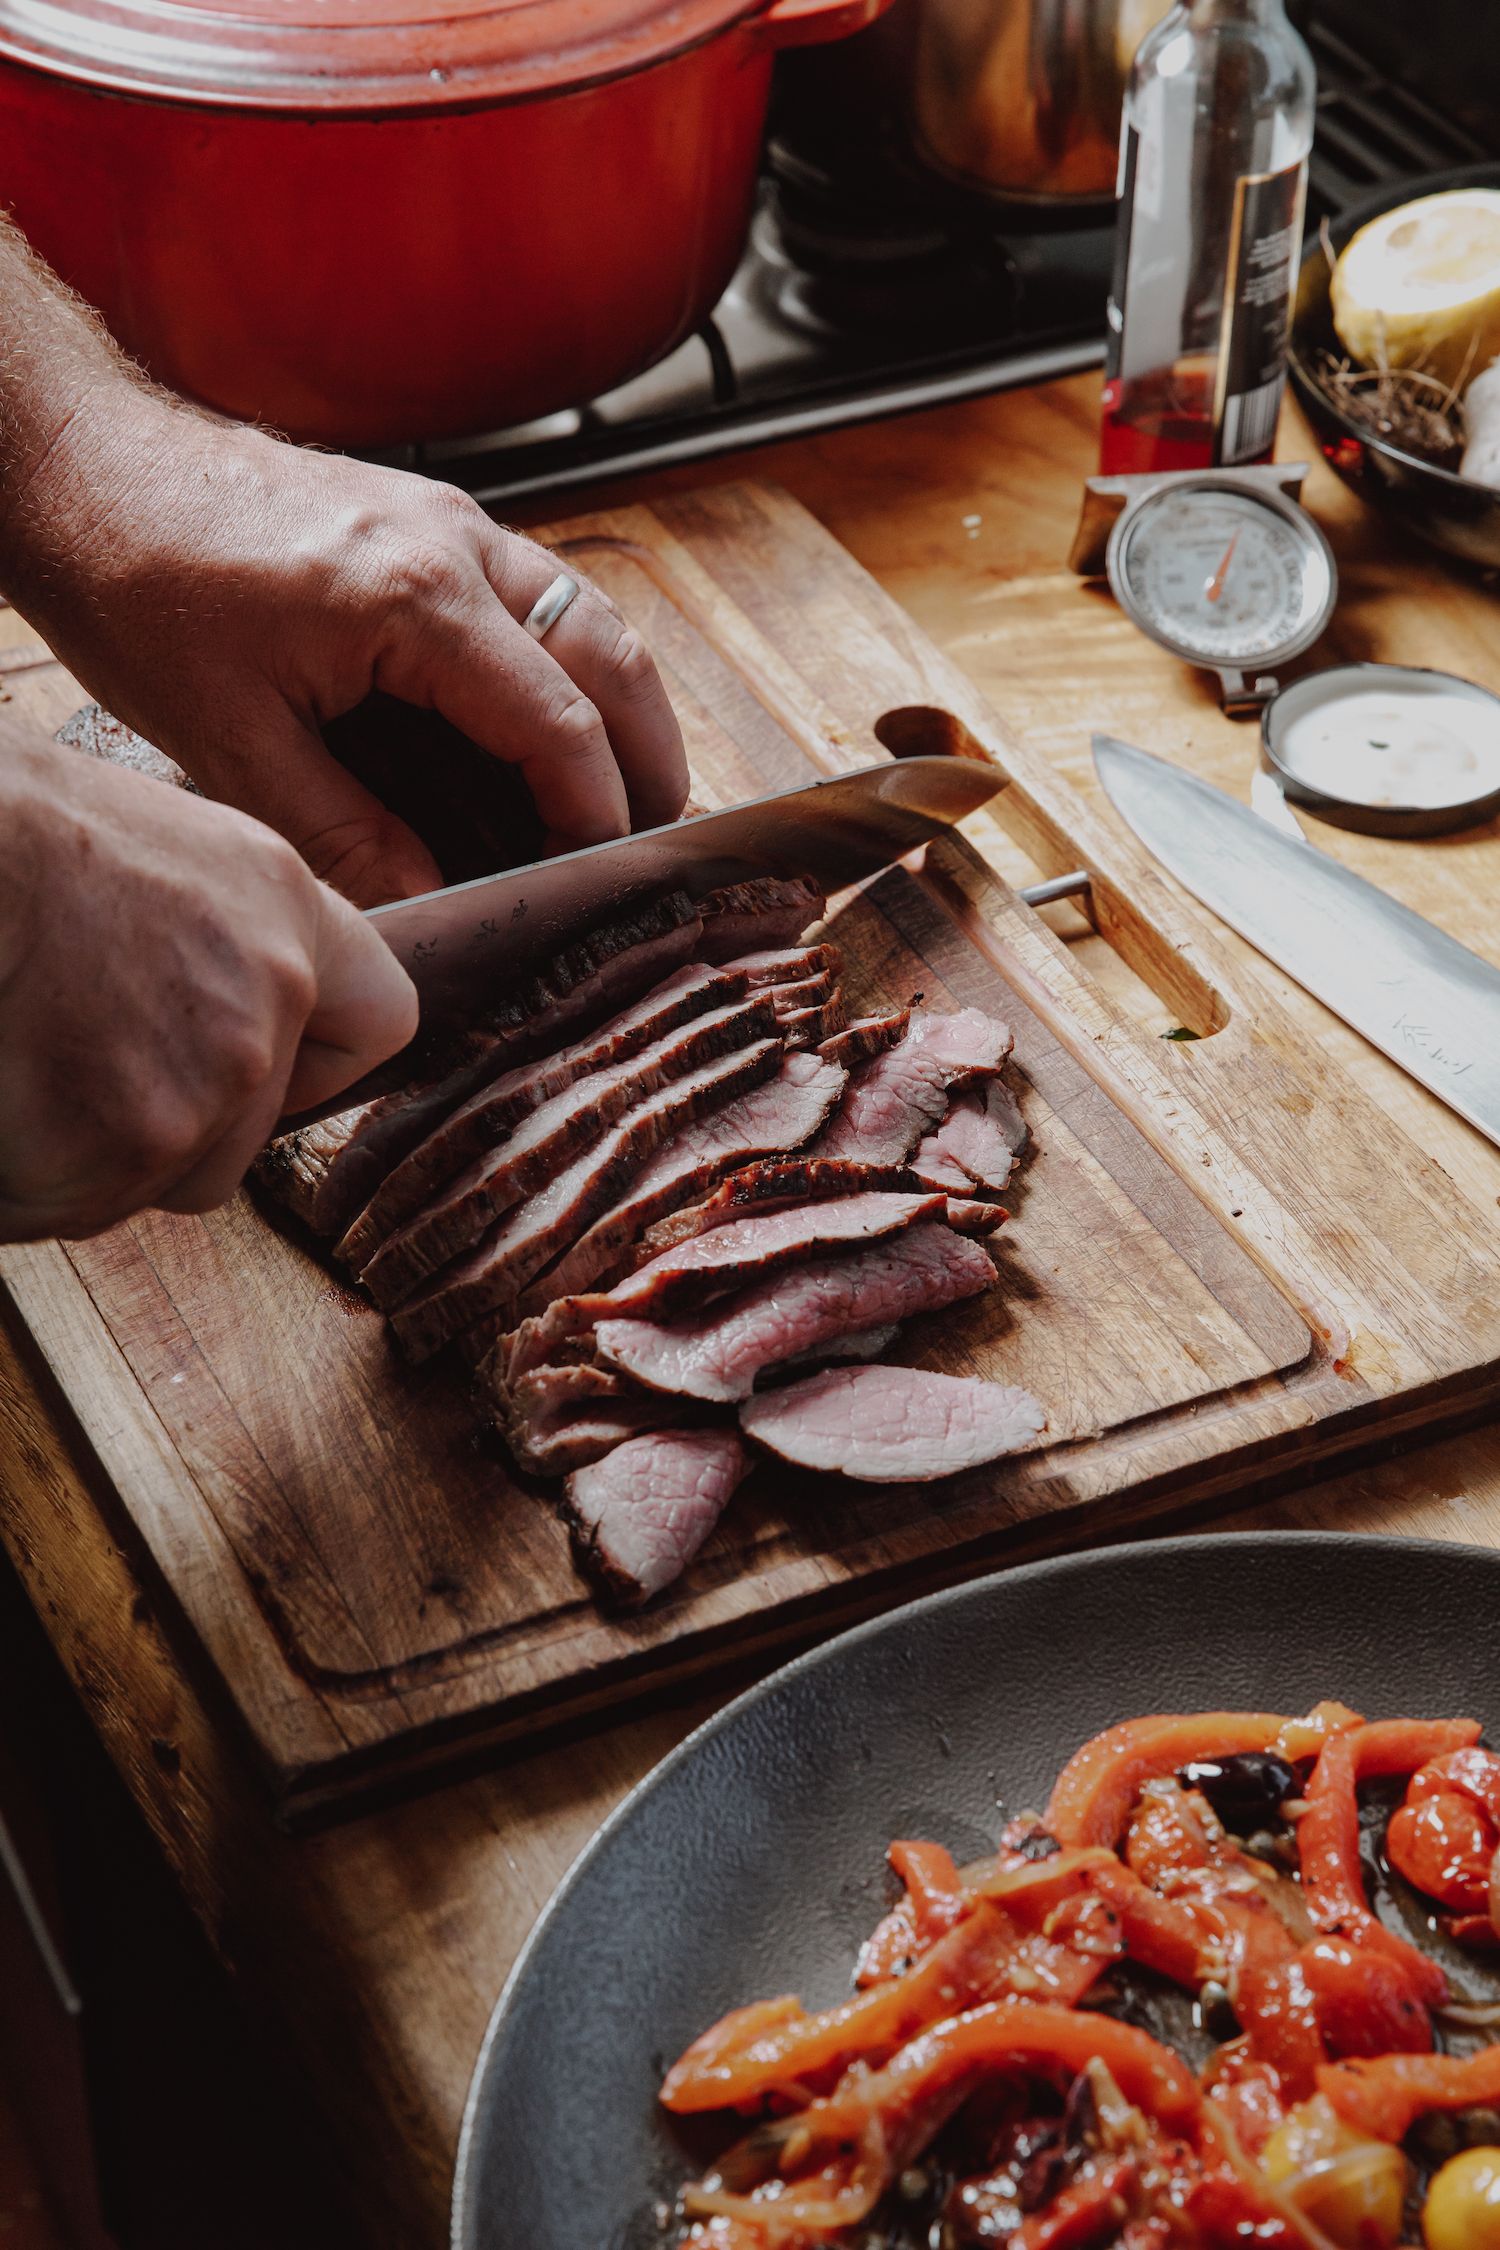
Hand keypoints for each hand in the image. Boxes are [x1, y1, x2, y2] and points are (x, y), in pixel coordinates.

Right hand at [0, 733, 417, 1240]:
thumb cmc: (16, 836)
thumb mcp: (155, 851)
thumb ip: (217, 938)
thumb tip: (202, 1007)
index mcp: (282, 909)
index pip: (380, 1018)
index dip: (319, 1063)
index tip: (263, 1064)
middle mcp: (271, 998)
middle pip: (246, 1135)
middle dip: (167, 1129)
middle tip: (76, 1064)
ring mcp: (211, 1078)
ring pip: (160, 1180)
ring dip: (90, 1158)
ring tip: (26, 1069)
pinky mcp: (134, 1142)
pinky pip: (77, 1203)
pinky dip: (28, 1179)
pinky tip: (3, 1103)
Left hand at [7, 395, 688, 905]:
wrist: (86, 468)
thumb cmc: (140, 585)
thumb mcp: (230, 744)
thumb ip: (343, 836)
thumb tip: (429, 903)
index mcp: (415, 601)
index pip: (556, 723)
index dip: (593, 810)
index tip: (599, 872)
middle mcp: (454, 544)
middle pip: (610, 653)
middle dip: (649, 752)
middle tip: (659, 834)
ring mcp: (447, 518)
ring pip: (586, 612)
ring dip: (621, 698)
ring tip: (629, 782)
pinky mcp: (424, 514)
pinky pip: (536, 586)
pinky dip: (569, 655)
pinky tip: (550, 711)